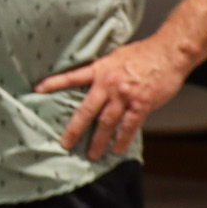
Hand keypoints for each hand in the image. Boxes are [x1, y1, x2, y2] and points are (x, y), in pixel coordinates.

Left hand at [35, 35, 190, 159]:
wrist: (169, 52)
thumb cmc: (144, 53)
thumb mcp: (117, 56)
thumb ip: (105, 70)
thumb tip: (95, 81)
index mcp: (100, 70)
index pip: (72, 76)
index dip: (54, 83)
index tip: (37, 89)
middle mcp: (108, 84)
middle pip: (86, 110)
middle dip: (74, 129)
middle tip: (65, 144)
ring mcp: (124, 96)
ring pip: (106, 123)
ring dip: (98, 141)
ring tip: (91, 155)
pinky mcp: (140, 104)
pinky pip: (129, 126)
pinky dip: (122, 140)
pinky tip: (117, 150)